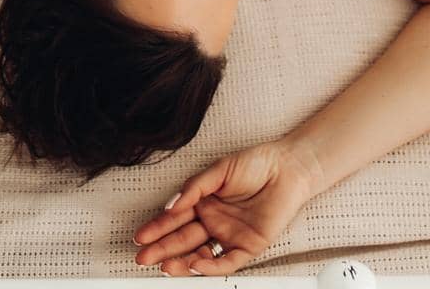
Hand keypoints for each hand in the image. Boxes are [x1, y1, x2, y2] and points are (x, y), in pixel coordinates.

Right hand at [132, 137, 322, 275]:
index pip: (176, 218)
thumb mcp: (220, 169)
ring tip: (164, 266)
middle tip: (144, 257)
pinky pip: (226, 262)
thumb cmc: (257, 163)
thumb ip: (195, 187)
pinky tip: (194, 264)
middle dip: (161, 249)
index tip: (141, 236)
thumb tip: (172, 204)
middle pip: (183, 239)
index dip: (157, 228)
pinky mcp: (248, 247)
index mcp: (204, 202)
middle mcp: (214, 221)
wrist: (288, 169)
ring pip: (200, 255)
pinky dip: (209, 266)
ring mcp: (229, 236)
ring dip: (181, 262)